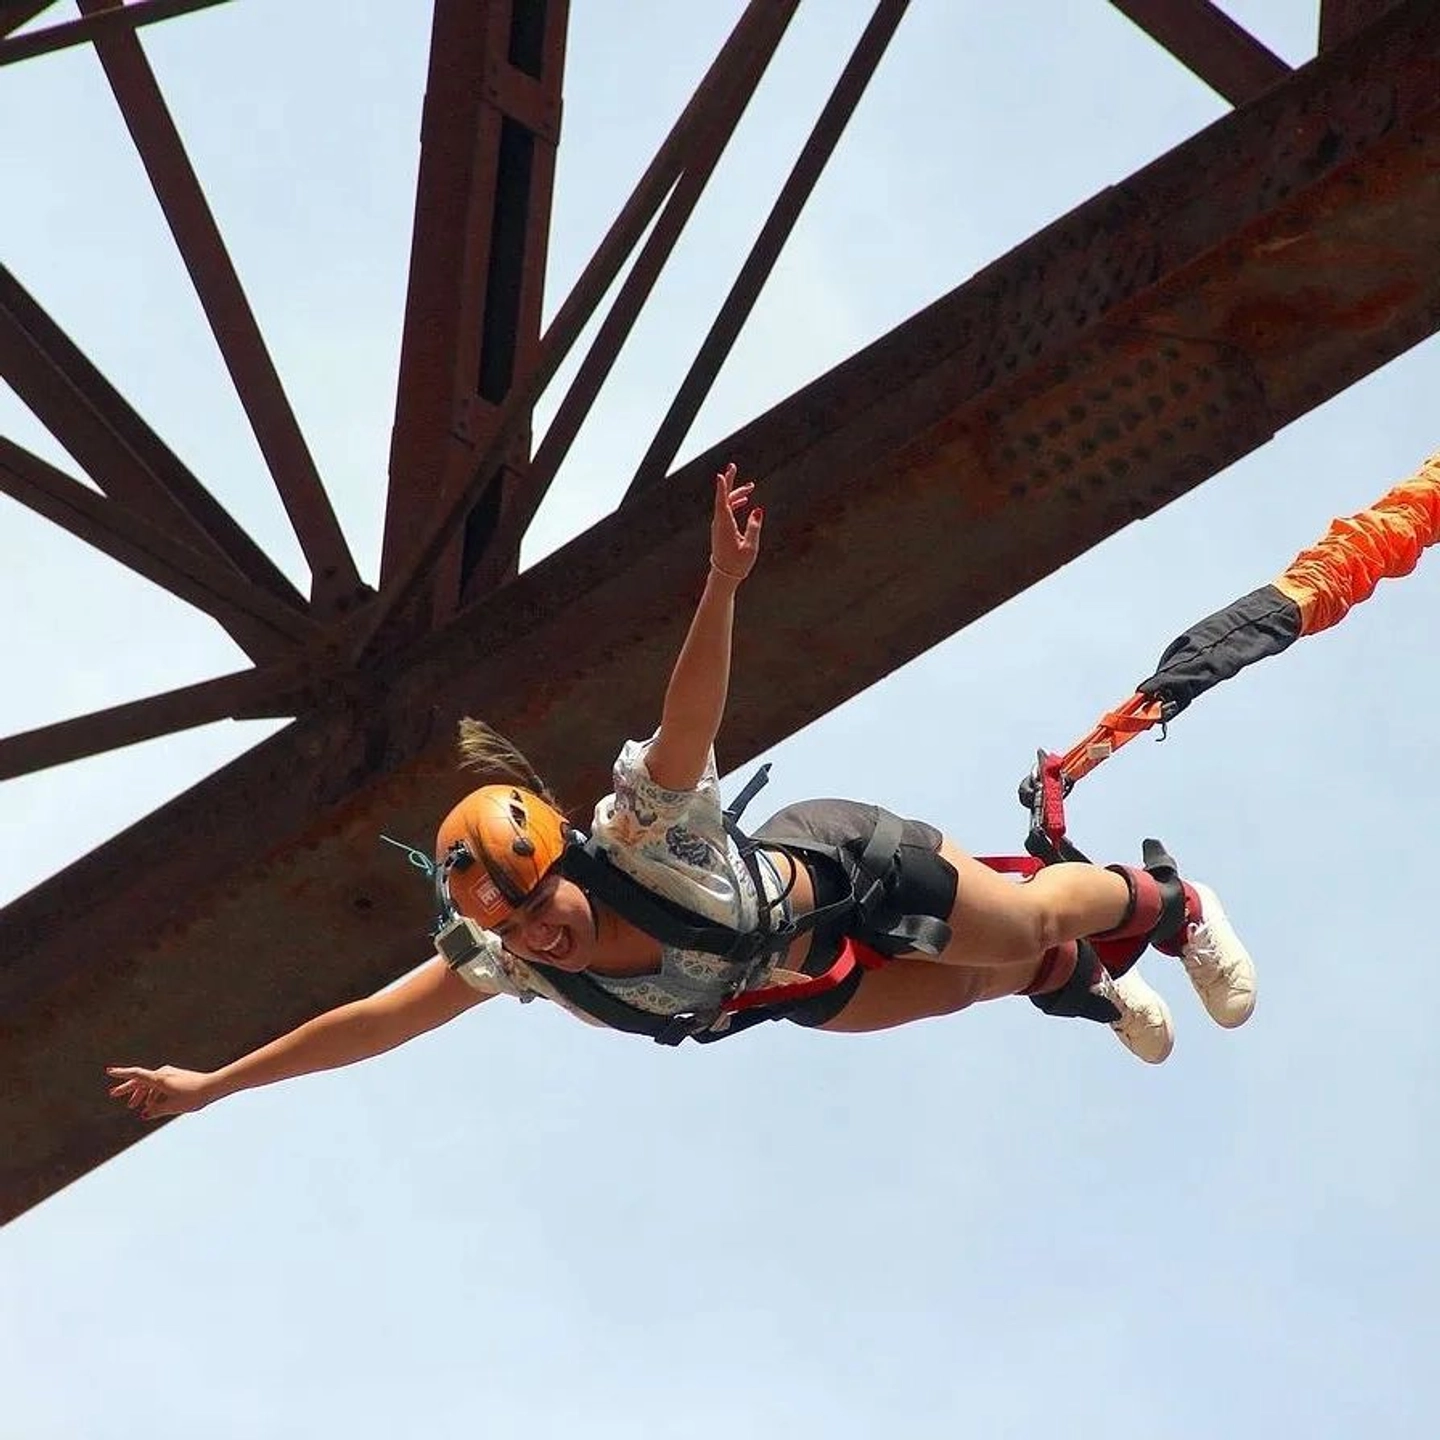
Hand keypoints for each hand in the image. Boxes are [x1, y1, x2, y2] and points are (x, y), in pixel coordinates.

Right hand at [106, 1064, 215, 1120]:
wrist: (213, 1086)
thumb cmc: (193, 1096)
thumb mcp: (171, 1107)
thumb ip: (156, 1111)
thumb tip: (145, 1113)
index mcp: (159, 1079)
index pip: (136, 1075)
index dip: (122, 1074)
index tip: (109, 1071)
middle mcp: (163, 1074)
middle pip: (140, 1080)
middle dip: (127, 1089)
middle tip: (113, 1094)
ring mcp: (170, 1074)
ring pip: (150, 1084)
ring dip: (141, 1095)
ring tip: (134, 1106)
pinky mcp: (176, 1077)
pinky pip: (159, 1085)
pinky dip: (153, 1094)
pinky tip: (152, 1105)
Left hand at [709, 462, 761, 582]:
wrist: (724, 577)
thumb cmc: (737, 564)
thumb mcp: (750, 547)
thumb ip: (754, 527)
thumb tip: (758, 510)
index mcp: (725, 526)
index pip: (723, 503)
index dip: (722, 488)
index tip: (721, 475)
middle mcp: (719, 524)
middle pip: (724, 499)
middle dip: (731, 483)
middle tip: (733, 467)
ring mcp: (719, 527)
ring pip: (726, 505)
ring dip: (737, 494)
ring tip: (750, 487)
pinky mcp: (721, 530)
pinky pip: (727, 512)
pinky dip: (735, 504)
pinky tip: (744, 502)